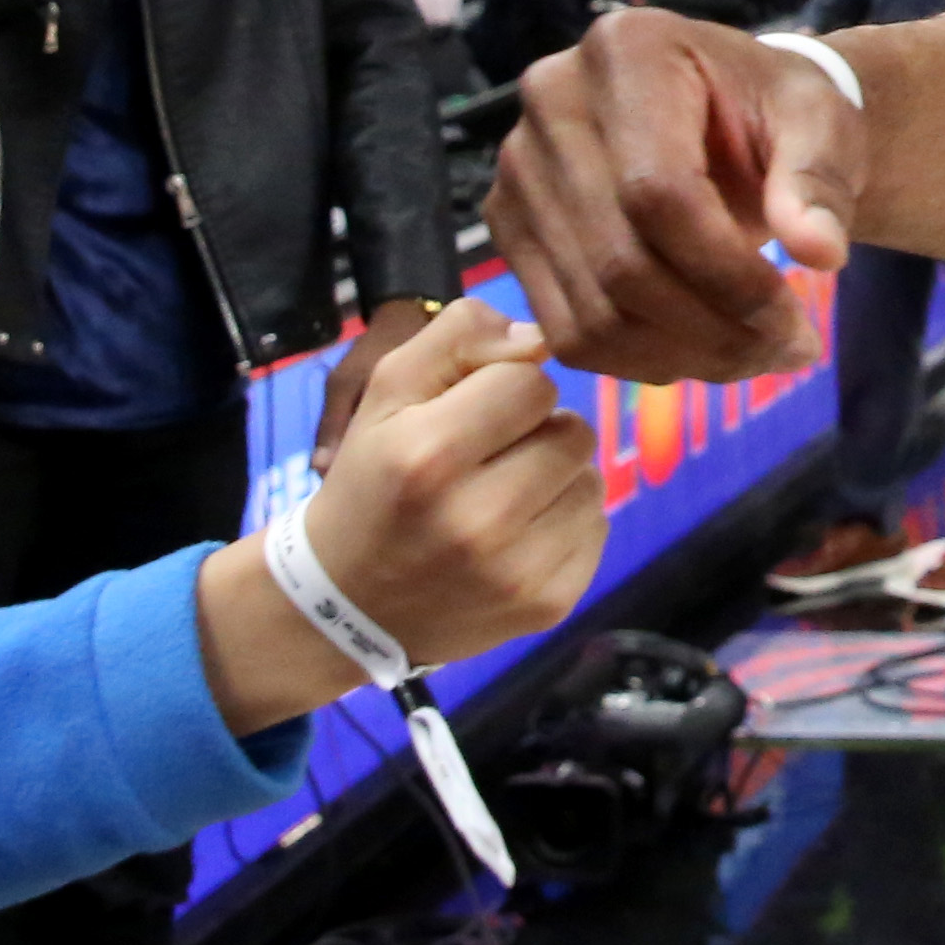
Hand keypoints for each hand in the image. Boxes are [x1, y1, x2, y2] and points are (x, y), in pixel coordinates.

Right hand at [197, 303, 603, 725]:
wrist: (349, 606)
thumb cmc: (372, 483)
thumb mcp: (387, 395)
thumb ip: (459, 338)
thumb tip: (538, 340)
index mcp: (429, 455)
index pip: (531, 383)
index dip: (506, 389)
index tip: (471, 416)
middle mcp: (478, 518)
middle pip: (573, 432)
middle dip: (538, 433)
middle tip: (489, 459)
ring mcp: (518, 571)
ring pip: (591, 480)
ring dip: (556, 478)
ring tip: (503, 497)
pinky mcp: (549, 605)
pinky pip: (595, 528)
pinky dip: (564, 524)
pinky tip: (516, 537)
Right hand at [487, 8, 842, 390]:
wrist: (724, 116)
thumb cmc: (772, 111)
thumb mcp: (819, 123)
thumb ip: (818, 181)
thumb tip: (821, 252)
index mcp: (627, 51)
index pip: (659, 191)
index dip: (729, 275)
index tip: (795, 319)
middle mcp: (552, 101)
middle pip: (621, 260)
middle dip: (716, 330)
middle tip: (790, 351)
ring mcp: (517, 169)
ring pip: (592, 313)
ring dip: (685, 358)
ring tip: (757, 354)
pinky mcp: (510, 228)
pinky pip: (567, 332)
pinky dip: (641, 362)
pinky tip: (703, 351)